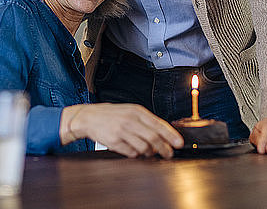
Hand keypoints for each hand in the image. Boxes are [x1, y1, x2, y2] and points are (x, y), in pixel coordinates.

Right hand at [64, 103, 183, 158]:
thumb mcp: (130, 111)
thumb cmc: (111, 115)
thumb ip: (146, 121)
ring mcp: (122, 131)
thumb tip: (164, 134)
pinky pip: (131, 153)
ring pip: (144, 147)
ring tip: (149, 152)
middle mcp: (130, 120)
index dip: (171, 135)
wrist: (88, 117)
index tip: (178, 143)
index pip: (159, 125)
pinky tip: (134, 150)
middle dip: (164, 148)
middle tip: (169, 154)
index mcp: (136, 111)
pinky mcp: (114, 142)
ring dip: (150, 153)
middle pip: (153, 138)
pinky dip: (136, 154)